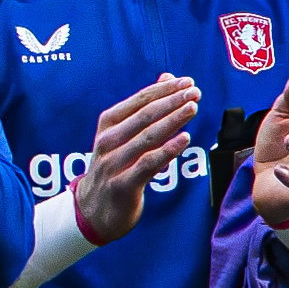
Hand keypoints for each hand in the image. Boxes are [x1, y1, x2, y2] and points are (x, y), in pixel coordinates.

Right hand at [73, 74, 199, 246]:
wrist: (93, 210)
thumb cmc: (115, 167)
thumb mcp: (124, 136)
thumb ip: (146, 108)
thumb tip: (167, 77)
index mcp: (108, 125)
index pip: (139, 101)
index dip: (163, 90)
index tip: (187, 81)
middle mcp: (108, 141)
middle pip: (144, 116)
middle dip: (171, 101)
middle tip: (195, 92)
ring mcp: (113, 163)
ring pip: (147, 137)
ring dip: (172, 121)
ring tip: (193, 108)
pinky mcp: (123, 185)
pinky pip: (147, 165)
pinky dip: (167, 150)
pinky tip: (185, 139)